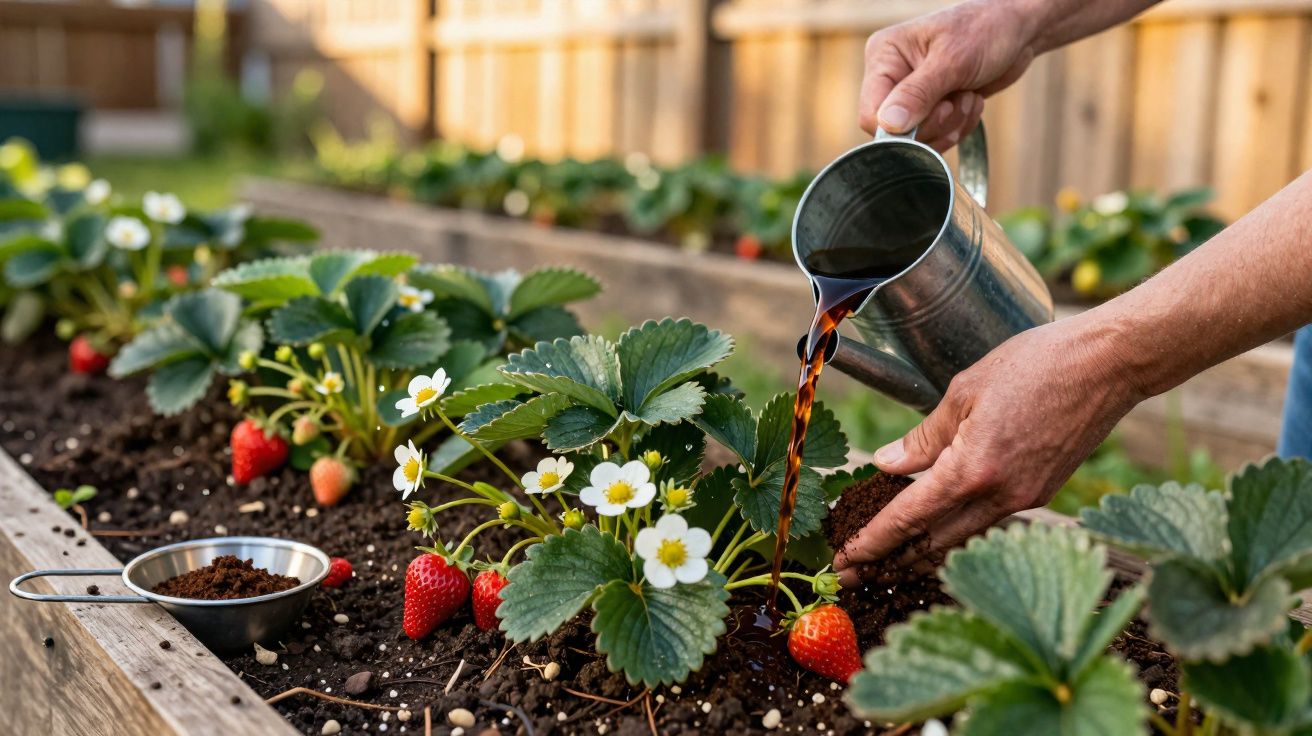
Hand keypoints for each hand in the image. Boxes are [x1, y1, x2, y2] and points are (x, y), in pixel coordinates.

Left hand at [832, 314, 1142, 585]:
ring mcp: (1025, 498)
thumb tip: (886, 464)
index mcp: (972, 469)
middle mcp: (1000, 495)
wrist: (1107, 365)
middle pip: (933, 543)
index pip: (908, 519)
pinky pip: (989, 521)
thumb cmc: (1037, 364)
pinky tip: (939, 528)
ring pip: (962, 537)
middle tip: (854, 574)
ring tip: (888, 562)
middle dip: (890, 561)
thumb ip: (923, 437)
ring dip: (924, 552)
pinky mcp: (1042, 493)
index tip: (845, 560)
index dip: (872, 542)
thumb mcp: (963, 391)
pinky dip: (957, 529)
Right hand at [860, 0, 1039, 148]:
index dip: (904, 127)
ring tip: (969, 96)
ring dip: (951, 125)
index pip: (872, 114)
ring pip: (918, 138)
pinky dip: (958, 127)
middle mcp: (891, 76)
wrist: (1017, 30)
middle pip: (896, 132)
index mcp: (884, 56)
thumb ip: (918, 94)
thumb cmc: (985, 30)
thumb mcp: (952, 60)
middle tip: (960, 100)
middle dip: (935, 124)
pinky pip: (935, 136)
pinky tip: (971, 102)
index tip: (942, 109)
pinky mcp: (930, 107)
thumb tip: (888, 125)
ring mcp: (910, 94)